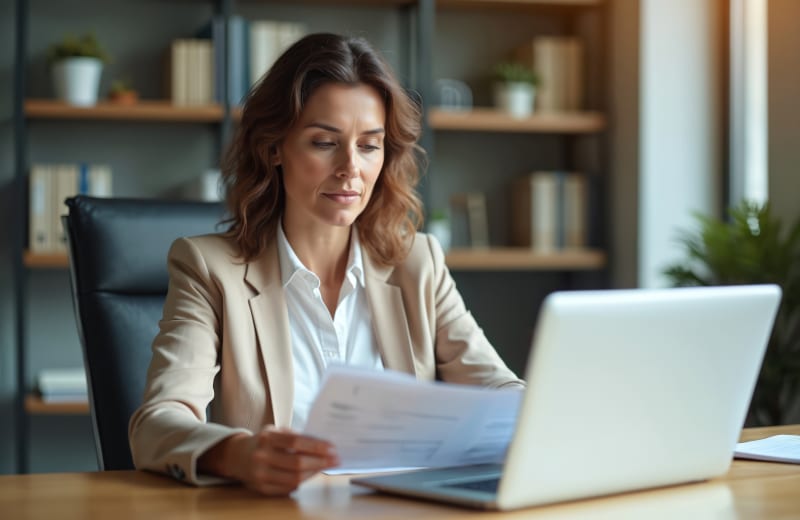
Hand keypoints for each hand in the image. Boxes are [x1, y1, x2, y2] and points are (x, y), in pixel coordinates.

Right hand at [200, 426, 339, 495]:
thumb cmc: (264, 441)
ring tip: (326, 466)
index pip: (296, 442)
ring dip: (314, 473)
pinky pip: (288, 488)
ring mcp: (260, 474)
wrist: (238, 456)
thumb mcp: (276, 431)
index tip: (332, 448)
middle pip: (297, 463)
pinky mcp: (261, 488)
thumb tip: (324, 445)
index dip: (316, 446)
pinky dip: (302, 482)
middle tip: (336, 459)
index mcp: (267, 437)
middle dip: (320, 462)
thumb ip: (296, 436)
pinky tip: (311, 475)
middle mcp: (262, 456)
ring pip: (294, 478)